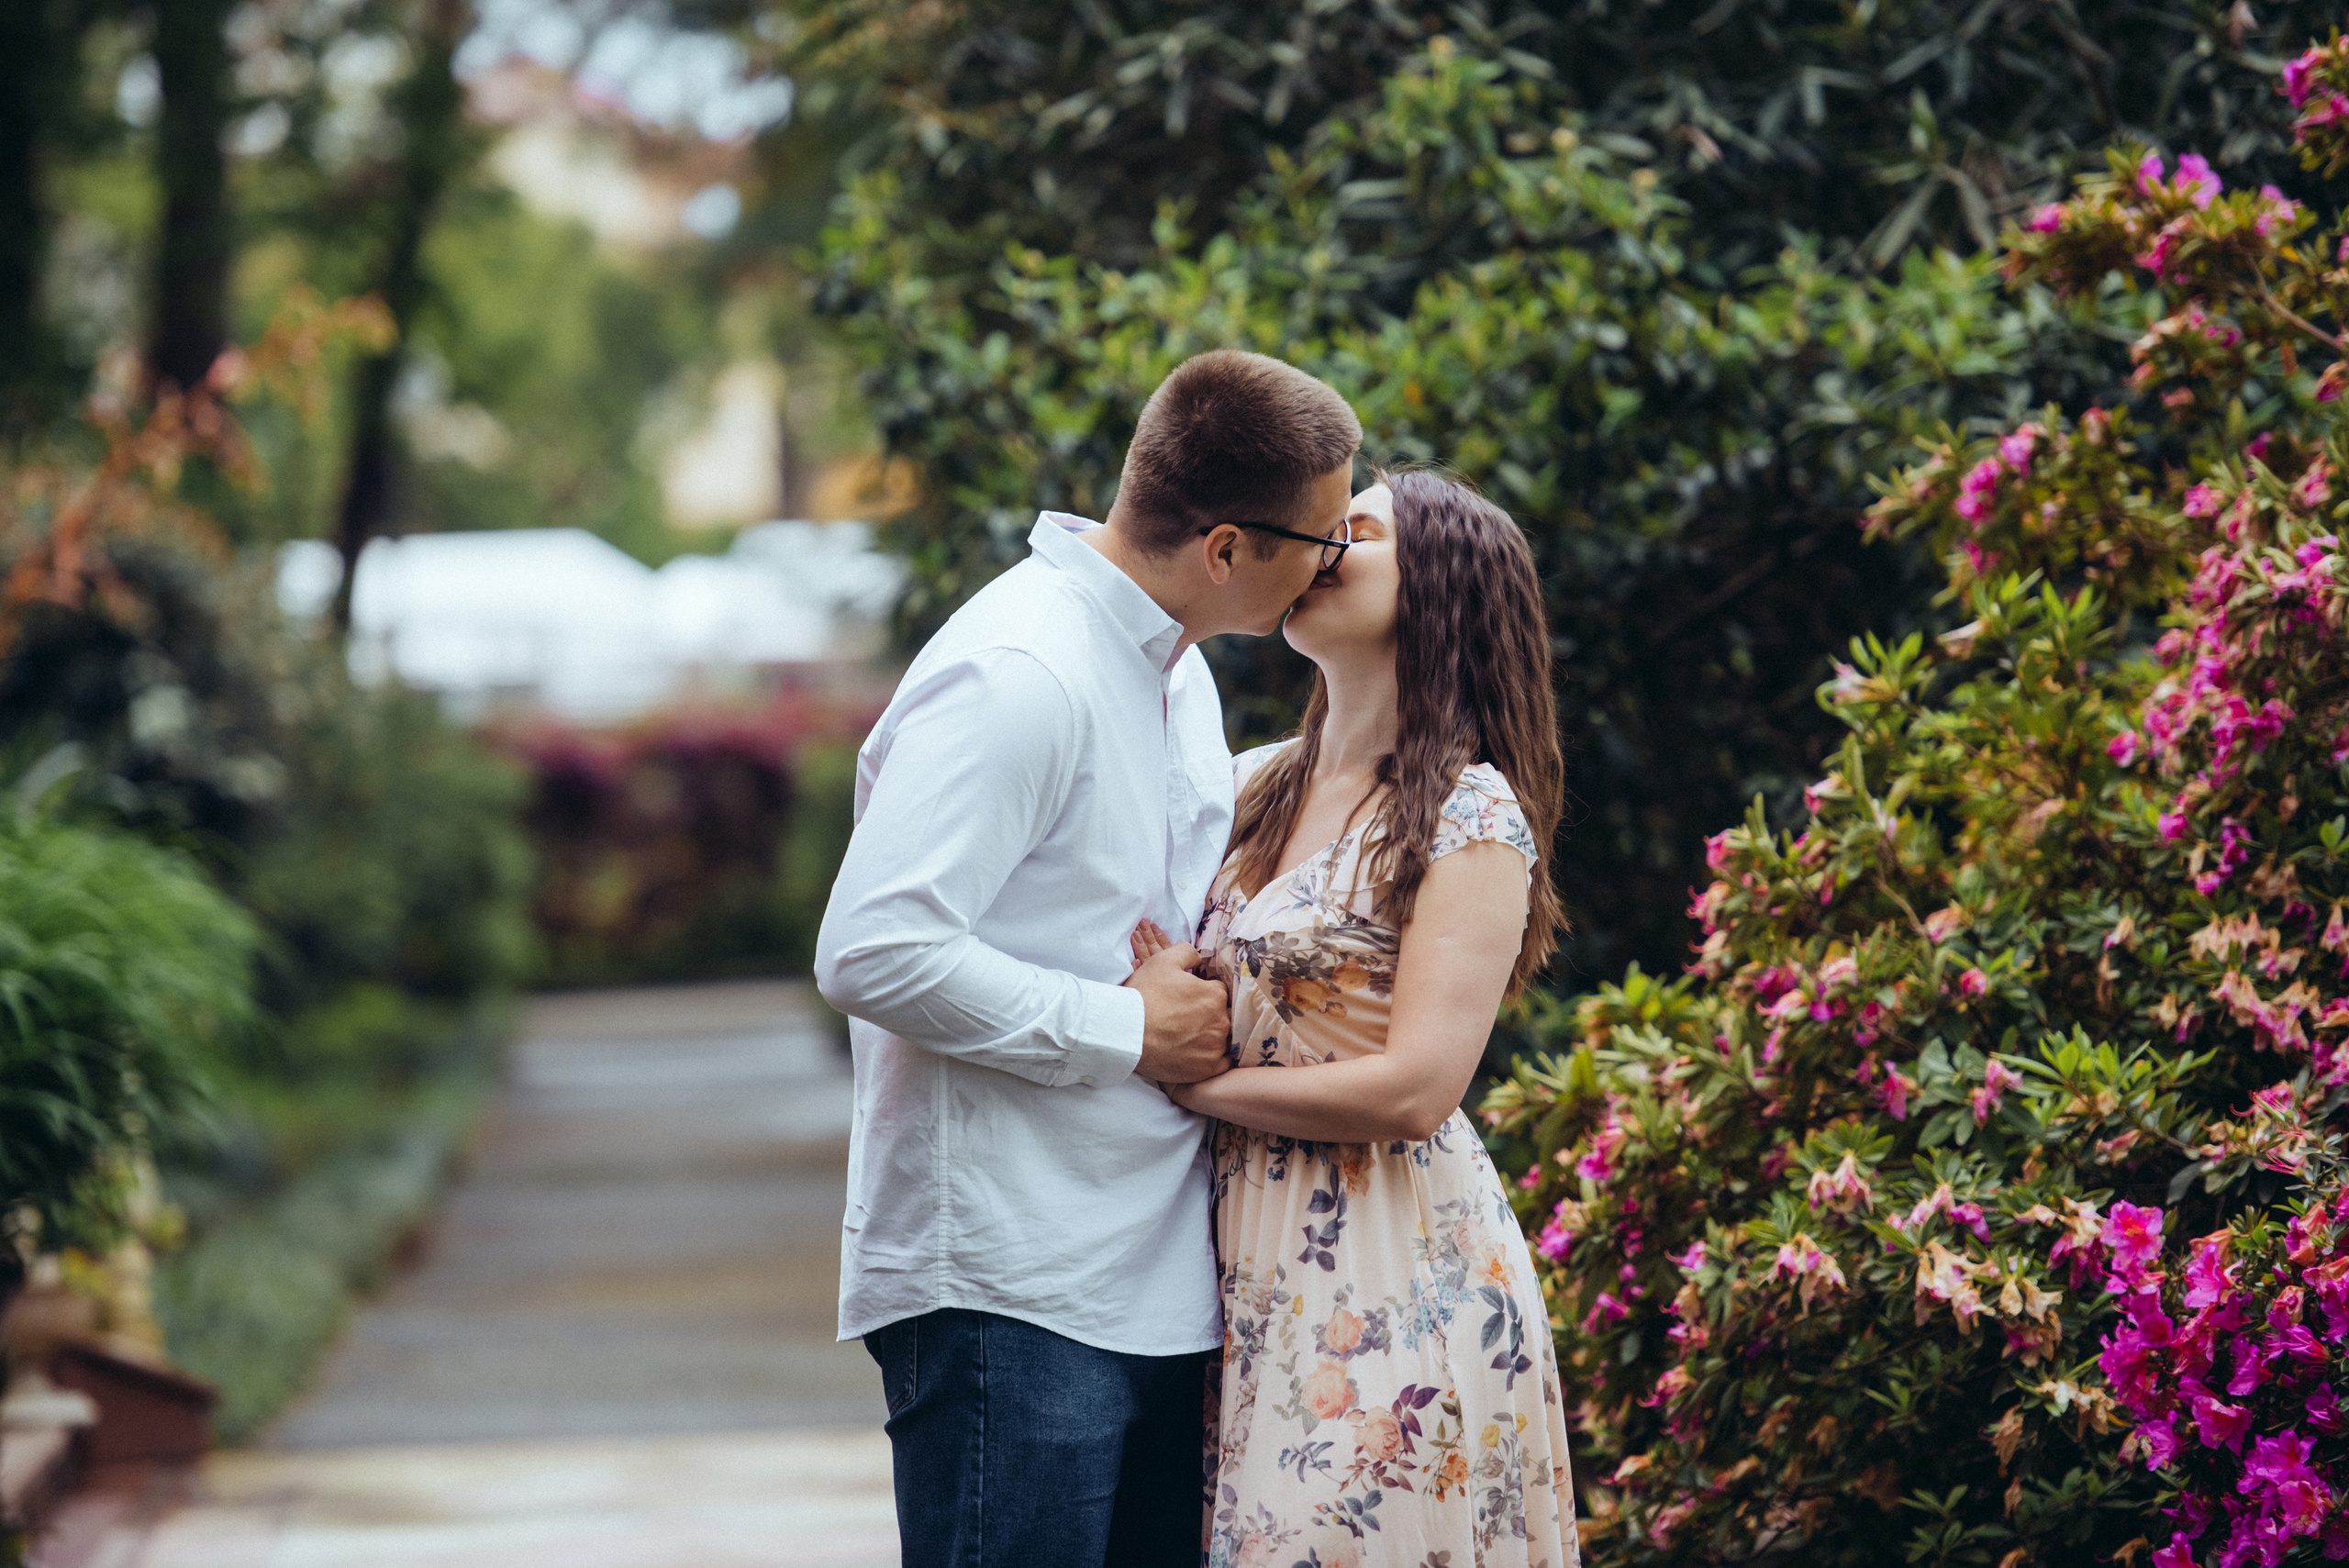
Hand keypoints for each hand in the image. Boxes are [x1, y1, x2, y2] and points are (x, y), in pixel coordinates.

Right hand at [1125, 920, 1229, 1083]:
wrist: (1126, 1032)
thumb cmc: (1144, 995)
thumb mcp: (1163, 961)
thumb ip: (1187, 952)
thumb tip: (1200, 958)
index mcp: (1215, 994)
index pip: (1218, 993)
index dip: (1203, 995)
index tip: (1187, 1001)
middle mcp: (1221, 1020)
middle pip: (1223, 1016)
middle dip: (1209, 1016)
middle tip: (1186, 1020)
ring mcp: (1215, 1046)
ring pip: (1222, 1039)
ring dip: (1210, 1037)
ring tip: (1188, 1038)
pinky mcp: (1207, 1068)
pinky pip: (1221, 1063)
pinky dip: (1212, 1059)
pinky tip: (1196, 1054)